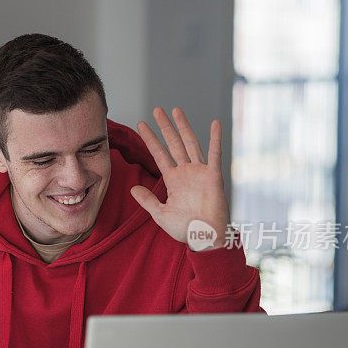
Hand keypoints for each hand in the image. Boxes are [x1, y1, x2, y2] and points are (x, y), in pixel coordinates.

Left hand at [131, 107, 229, 250]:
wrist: (204, 238)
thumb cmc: (185, 229)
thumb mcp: (160, 214)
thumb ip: (147, 201)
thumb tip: (132, 189)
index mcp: (173, 180)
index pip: (159, 154)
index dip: (150, 139)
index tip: (142, 125)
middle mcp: (186, 172)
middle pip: (173, 144)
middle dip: (165, 127)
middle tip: (157, 110)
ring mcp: (200, 172)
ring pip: (190, 143)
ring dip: (183, 126)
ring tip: (175, 110)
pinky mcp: (214, 176)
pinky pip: (214, 154)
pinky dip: (215, 139)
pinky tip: (214, 123)